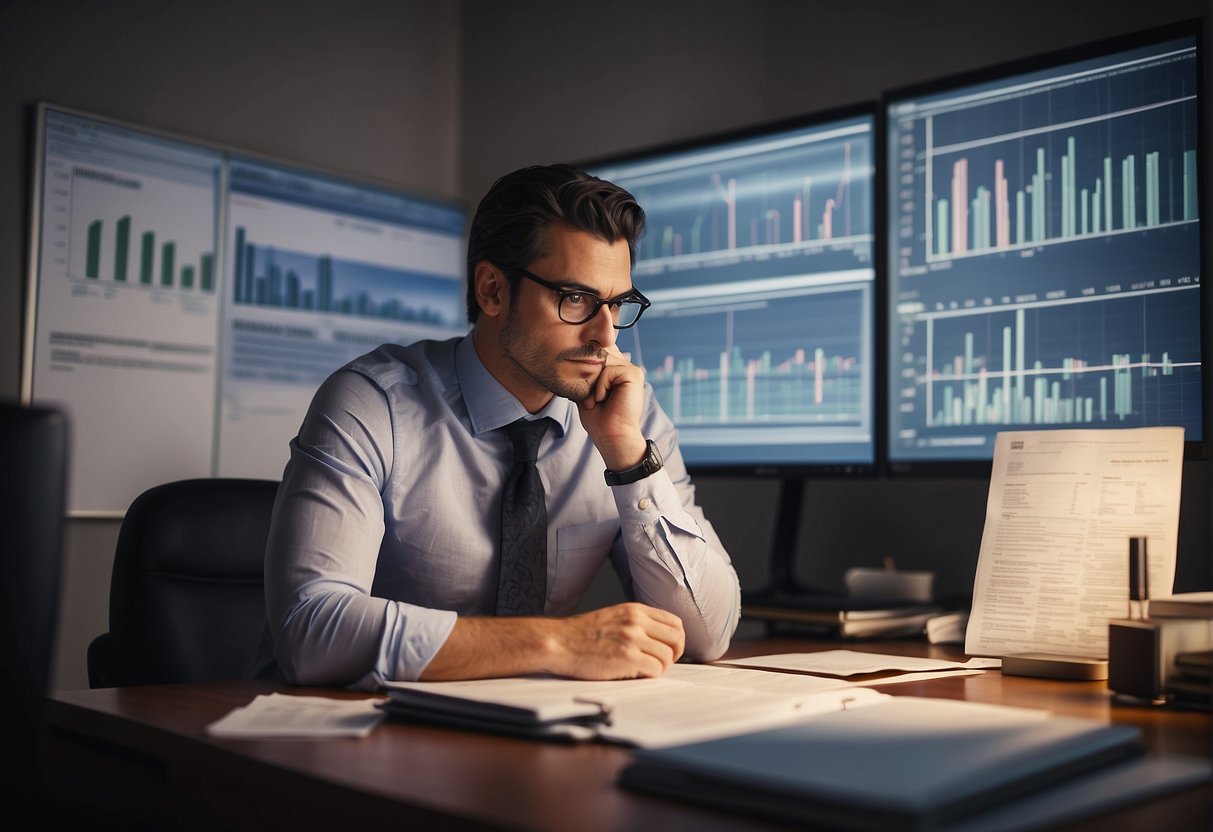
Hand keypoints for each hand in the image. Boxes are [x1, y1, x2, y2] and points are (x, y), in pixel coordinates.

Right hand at [546, 602, 685, 679]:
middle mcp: (636, 621)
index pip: (675, 622)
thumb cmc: (582, 635)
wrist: (558, 642)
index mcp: (635, 610)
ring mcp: (632, 638)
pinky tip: (634, 674)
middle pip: (677, 638)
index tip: (669, 650)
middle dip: (674, 655)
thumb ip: (637, 623)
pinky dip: (649, 676)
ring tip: (642, 670)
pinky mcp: (626, 657)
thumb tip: (660, 640)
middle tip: (661, 664)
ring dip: (659, 668)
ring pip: (667, 657)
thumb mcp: (614, 617)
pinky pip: (655, 670)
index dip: (676, 640)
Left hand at [577, 345, 647, 470]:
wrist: (611, 436)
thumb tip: (575, 353)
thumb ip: (584, 371)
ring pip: (602, 361)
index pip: (597, 350)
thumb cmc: (598, 418)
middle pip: (598, 353)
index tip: (584, 390)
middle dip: (588, 375)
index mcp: (616, 368)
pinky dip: (600, 386)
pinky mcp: (634, 374)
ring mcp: (631, 369)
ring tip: (595, 400)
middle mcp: (625, 366)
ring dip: (593, 383)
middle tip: (589, 398)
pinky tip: (602, 399)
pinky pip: (608, 370)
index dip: (585, 365)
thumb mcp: (585, 389)